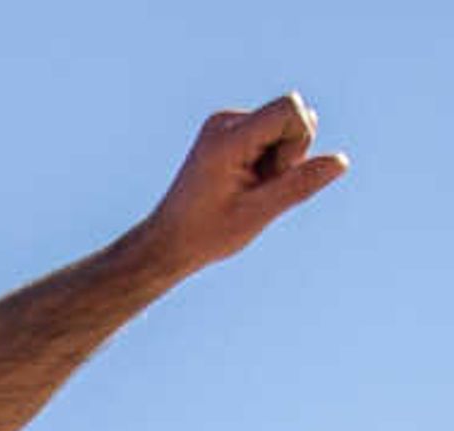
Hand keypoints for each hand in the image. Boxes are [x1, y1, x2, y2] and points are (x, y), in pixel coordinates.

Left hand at [138, 95, 346, 272]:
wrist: (169, 241)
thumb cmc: (207, 233)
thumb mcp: (257, 214)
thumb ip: (299, 185)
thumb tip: (341, 161)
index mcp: (226, 138)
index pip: (291, 109)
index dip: (298, 142)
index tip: (270, 176)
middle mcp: (225, 121)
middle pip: (294, 116)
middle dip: (290, 153)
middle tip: (257, 187)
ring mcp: (228, 124)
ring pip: (289, 125)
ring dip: (282, 158)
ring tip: (250, 186)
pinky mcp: (234, 131)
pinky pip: (277, 134)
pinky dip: (272, 159)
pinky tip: (248, 181)